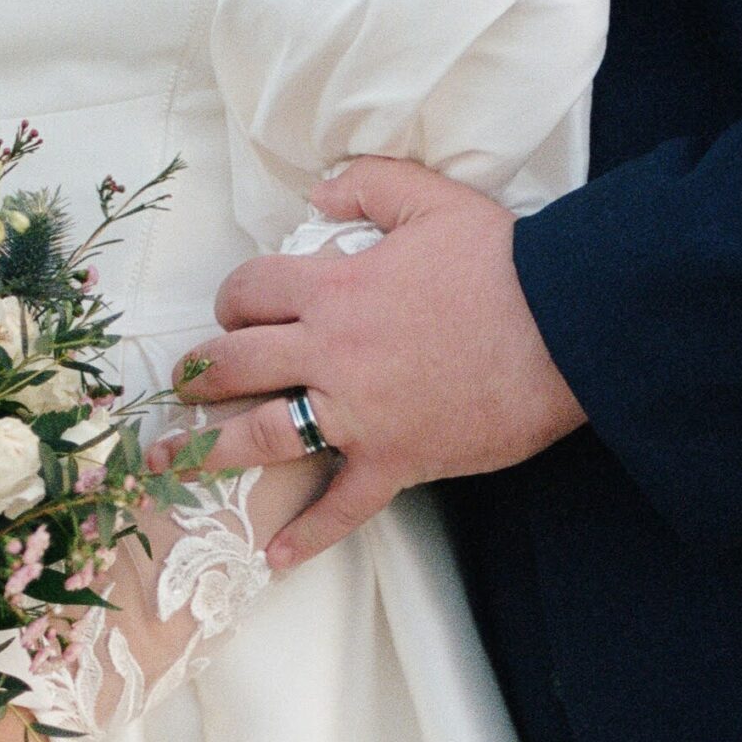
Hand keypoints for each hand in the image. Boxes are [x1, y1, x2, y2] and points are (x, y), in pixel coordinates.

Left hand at [169, 158, 585, 567]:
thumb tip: (318, 194)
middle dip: (199, 375)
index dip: (231, 300)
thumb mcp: (433, 198)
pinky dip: (308, 536)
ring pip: (261, 436)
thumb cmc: (504, 260)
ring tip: (176, 462)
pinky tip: (274, 556)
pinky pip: (342, 506)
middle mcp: (330, 353)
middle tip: (184, 385)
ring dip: (211, 451)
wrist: (565, 325)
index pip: (249, 291)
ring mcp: (358, 413)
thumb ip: (368, 185)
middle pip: (234, 364)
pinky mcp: (395, 459)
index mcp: (334, 286)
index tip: (233, 313)